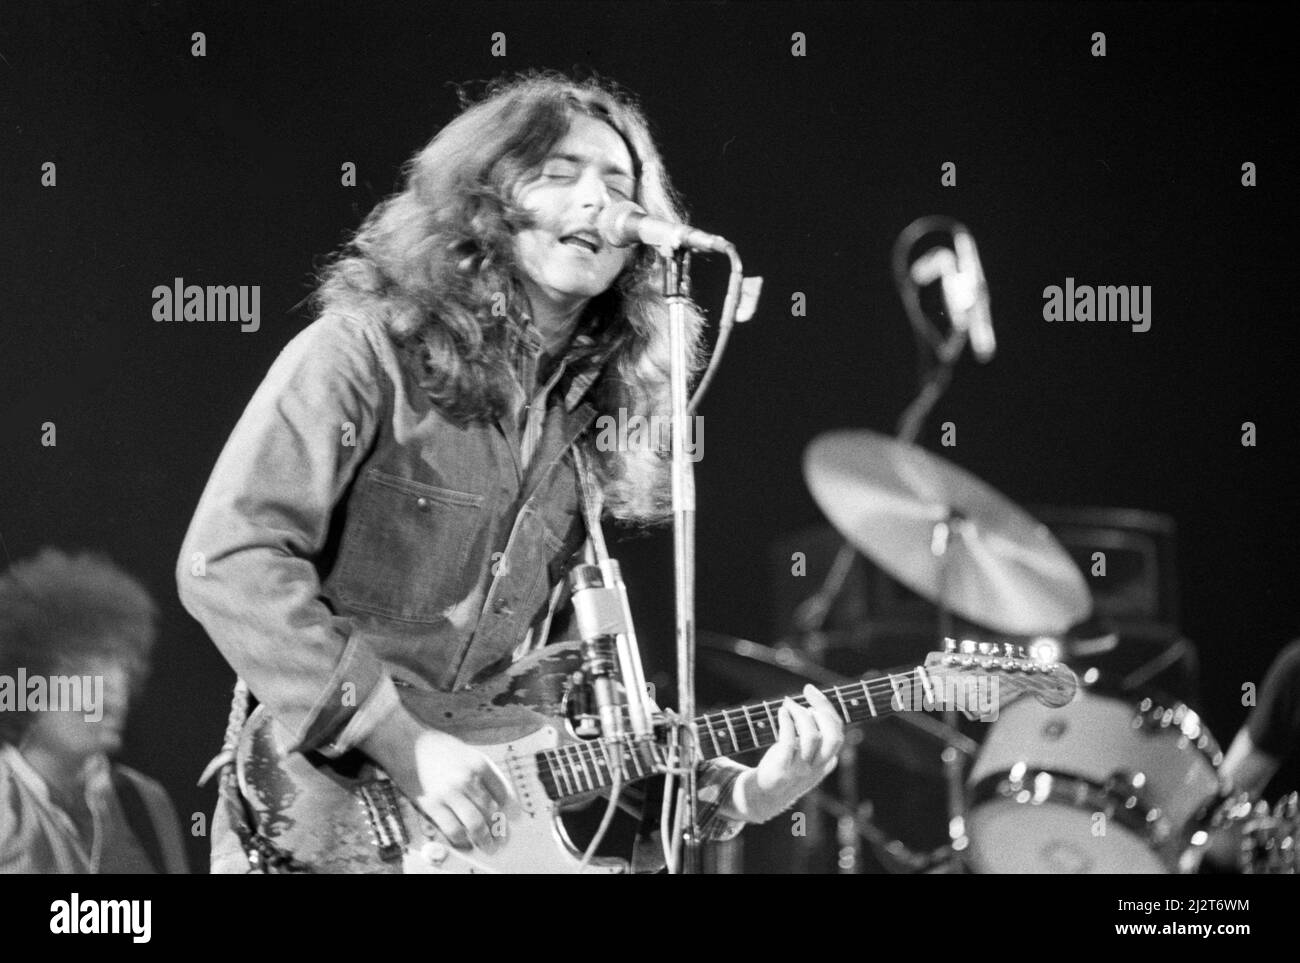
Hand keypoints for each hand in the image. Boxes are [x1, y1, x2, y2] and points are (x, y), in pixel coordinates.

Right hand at [361, 706, 514, 850]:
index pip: (502, 793)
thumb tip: (494, 795)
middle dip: (498, 828)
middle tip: (500, 837)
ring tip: (488, 846)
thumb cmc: (435, 746)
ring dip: (485, 839)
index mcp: (479, 764)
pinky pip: (453, 829)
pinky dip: (462, 840)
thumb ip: (480, 772)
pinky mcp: (432, 805)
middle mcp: (467, 779)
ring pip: (475, 824)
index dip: (506, 809)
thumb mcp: (466, 752)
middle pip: (491, 811)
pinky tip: (465, 843)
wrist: (406, 744)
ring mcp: (450, 794)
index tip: (507, 817)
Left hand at [732, 685, 843, 823]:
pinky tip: (782, 712)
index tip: (812, 692)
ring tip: (789, 704)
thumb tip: (813, 708)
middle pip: (833, 736)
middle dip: (823, 709)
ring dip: (801, 714)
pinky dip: (787, 723)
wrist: (764, 796)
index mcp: (826, 761)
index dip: (827, 709)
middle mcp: (817, 766)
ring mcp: (801, 769)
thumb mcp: (806, 756)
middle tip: (806, 694)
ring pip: (812, 737)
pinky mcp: (783, 770)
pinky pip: (789, 743)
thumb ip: (815, 738)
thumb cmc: (785, 768)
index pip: (837, 733)